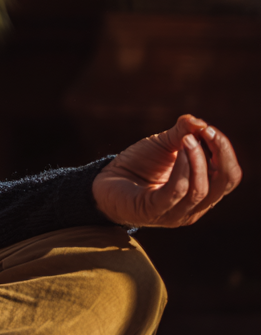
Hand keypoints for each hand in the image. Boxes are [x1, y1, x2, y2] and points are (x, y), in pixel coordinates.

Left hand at [93, 114, 240, 227]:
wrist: (105, 181)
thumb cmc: (138, 164)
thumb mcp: (162, 144)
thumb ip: (182, 132)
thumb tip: (199, 121)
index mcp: (203, 191)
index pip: (229, 176)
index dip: (226, 152)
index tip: (210, 129)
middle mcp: (195, 206)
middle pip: (224, 183)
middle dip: (220, 154)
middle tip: (207, 132)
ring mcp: (176, 212)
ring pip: (200, 189)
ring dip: (197, 159)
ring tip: (186, 138)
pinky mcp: (154, 210)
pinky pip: (176, 192)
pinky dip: (182, 170)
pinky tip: (180, 151)